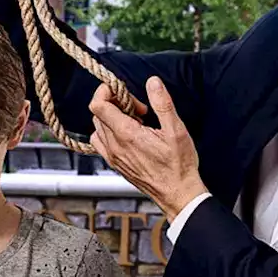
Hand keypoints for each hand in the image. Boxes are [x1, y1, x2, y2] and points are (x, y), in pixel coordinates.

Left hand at [90, 77, 206, 219]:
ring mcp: (113, 156)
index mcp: (127, 135)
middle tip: (139, 108)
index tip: (123, 90)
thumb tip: (152, 82)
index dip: (107, 91)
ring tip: (135, 121)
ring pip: (98, 127)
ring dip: (112, 118)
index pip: (98, 105)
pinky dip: (110, 132)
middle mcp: (115, 146)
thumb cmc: (178, 166)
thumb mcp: (176, 130)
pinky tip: (130, 134)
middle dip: (115, 103)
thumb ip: (162, 103)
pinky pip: (101, 142)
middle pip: (98, 113)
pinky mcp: (116, 164)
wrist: (177, 194)